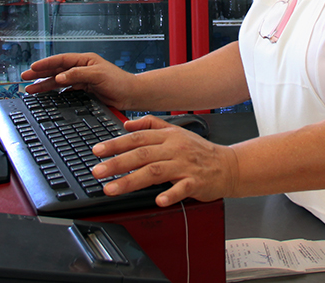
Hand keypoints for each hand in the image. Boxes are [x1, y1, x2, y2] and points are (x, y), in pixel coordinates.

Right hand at [20, 52, 135, 109]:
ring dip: (45, 85)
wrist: (131, 95)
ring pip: (59, 81)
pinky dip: (56, 93)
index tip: (33, 67)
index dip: (46, 64)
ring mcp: (83, 79)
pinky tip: (47, 96)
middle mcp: (82, 68)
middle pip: (56, 70)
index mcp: (85, 60)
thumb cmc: (119, 81)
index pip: (61, 60)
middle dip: (40, 74)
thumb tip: (60, 76)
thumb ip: (78, 75)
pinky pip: (66, 90)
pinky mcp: (85, 90)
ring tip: (30, 89)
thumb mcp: (97, 75)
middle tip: (24, 78)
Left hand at [91, 115, 239, 206]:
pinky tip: (158, 200)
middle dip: (117, 163)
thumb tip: (127, 124)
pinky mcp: (195, 182)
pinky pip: (182, 188)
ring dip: (131, 180)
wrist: (227, 165)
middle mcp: (174, 149)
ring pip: (155, 171)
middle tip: (97, 171)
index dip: (115, 144)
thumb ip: (150, 125)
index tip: (97, 151)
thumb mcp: (175, 131)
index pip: (137, 138)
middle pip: (141, 155)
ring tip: (112, 189)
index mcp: (168, 137)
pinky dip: (170, 194)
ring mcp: (185, 166)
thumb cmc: (199, 151)